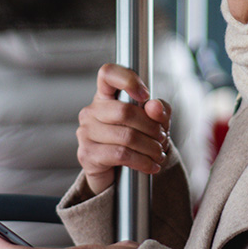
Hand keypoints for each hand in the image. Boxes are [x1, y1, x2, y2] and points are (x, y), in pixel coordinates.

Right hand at [77, 63, 171, 194]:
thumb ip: (158, 111)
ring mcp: (86, 132)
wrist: (117, 174)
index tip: (145, 95)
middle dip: (151, 127)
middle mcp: (91, 111)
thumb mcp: (153, 123)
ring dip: (150, 147)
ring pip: (126, 136)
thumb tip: (154, 106)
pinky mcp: (87, 154)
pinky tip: (151, 165)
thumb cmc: (134, 141)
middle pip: (125, 111)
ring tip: (159, 153)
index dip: (127, 79)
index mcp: (105, 96)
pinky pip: (121, 155)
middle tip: (162, 137)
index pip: (108, 73)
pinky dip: (142, 162)